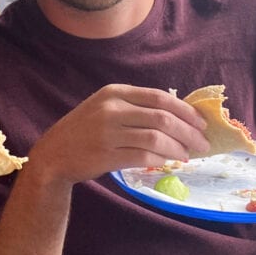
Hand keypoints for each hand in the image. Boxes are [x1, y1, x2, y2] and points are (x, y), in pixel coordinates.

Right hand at [30, 84, 209, 185]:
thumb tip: (178, 115)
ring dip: (178, 148)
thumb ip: (135, 107)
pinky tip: (168, 162)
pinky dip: (161, 159)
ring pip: (156, 138)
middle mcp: (112, 109)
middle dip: (189, 132)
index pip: (160, 98)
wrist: (54, 154)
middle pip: (163, 118)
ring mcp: (108, 132)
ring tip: (187, 155)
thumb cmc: (85, 131)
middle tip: (202, 144)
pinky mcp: (107, 154)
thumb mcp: (105, 108)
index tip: (201, 123)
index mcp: (115, 92)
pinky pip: (144, 155)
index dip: (185, 110)